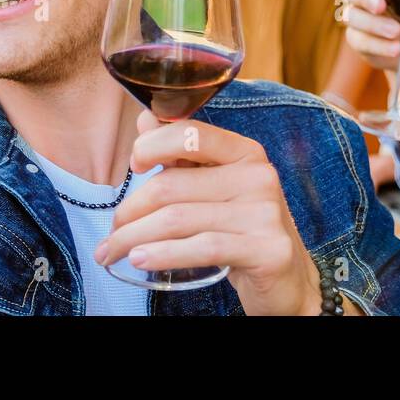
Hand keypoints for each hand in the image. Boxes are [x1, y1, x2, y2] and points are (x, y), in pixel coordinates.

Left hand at [95, 111, 320, 315]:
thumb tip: (145, 119)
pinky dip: (163, 254)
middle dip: (130, 211)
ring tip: (112, 252)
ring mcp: (265, 213)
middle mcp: (258, 176)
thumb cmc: (243, 231)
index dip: (152, 145)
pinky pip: (201, 247)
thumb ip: (182, 155)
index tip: (133, 166)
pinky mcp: (266, 249)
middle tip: (111, 233)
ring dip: (133, 238)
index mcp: (245, 152)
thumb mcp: (216, 188)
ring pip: (178, 219)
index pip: (190, 133)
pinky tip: (141, 260)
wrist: (289, 281)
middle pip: (172, 185)